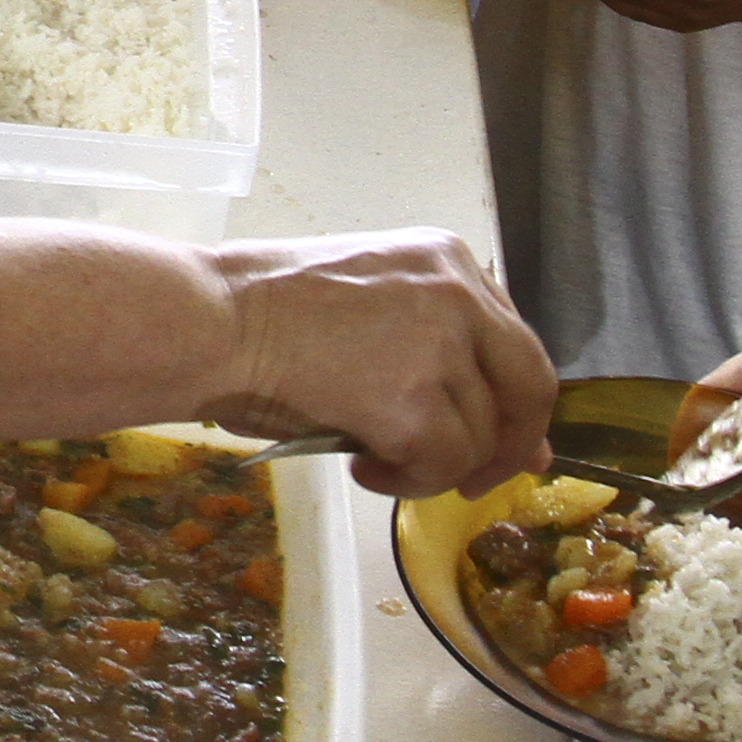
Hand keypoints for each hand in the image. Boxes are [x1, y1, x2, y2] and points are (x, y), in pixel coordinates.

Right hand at [203, 227, 559, 497]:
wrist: (212, 321)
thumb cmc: (265, 313)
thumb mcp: (371, 312)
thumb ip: (445, 359)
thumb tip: (525, 448)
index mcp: (448, 258)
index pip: (514, 340)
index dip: (510, 400)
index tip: (496, 436)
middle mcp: (458, 293)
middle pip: (529, 386)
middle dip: (506, 446)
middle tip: (472, 480)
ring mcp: (438, 346)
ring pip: (477, 437)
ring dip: (431, 466)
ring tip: (371, 458)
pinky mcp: (412, 402)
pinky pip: (439, 466)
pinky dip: (406, 482)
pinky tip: (362, 467)